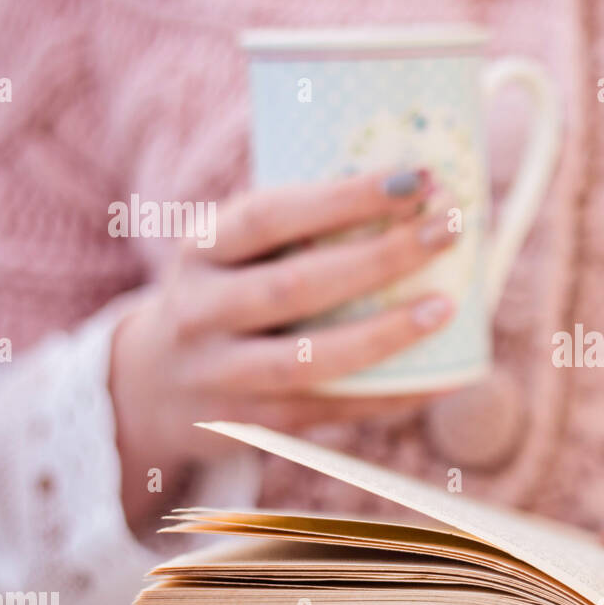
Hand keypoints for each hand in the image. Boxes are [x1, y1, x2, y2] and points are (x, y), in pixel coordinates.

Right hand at [110, 169, 458, 531]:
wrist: (155, 387)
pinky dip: (391, 394)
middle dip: (381, 256)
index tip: (416, 178)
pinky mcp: (251, 426)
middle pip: (296, 285)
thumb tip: (420, 194)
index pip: (269, 216)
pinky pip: (331, 410)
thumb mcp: (233, 254)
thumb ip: (299, 229)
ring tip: (447, 307)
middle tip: (448, 228)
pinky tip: (444, 376)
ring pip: (311, 359)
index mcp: (201, 250)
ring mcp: (221, 376)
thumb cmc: (228, 296)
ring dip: (387, 333)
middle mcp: (200, 312)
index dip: (344, 198)